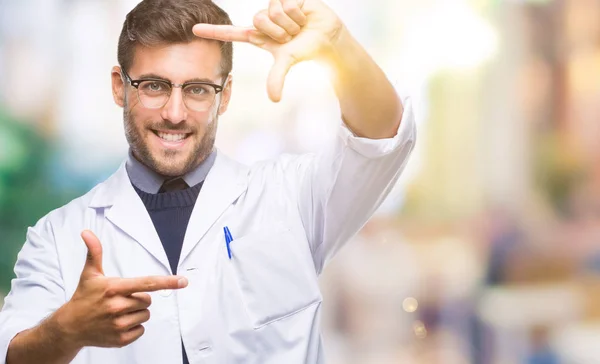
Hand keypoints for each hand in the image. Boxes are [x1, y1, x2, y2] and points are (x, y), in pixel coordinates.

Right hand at [55, 230, 187, 348]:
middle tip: (121, 299)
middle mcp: (117, 307)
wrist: (70, 327)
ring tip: (118, 311)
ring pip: (145, 315)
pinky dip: (133, 327)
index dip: (167, 281)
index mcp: (114, 288)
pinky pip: (141, 330)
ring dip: (137, 313)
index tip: (183, 281)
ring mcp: (119, 324)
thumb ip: (94, 252)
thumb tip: (87, 233)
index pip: (146, 283)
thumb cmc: (84, 297)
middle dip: (139, 298)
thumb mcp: (90, 274)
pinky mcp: (120, 339)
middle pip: (147, 300)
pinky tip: (118, 323)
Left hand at [193, 0, 343, 101]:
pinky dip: (298, 13)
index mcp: (258, 35)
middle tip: (291, 35)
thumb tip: (274, 100)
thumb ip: (277, 78)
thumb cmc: (305, 49)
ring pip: (272, 11)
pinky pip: (286, 3)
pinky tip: (304, 14)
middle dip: (278, 31)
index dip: (214, 31)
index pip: (232, 33)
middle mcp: (263, 19)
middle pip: (258, 20)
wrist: (326, 37)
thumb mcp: (287, 61)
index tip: (194, 30)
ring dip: (290, 22)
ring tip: (298, 26)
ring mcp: (274, 6)